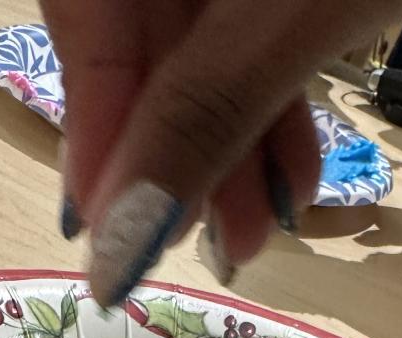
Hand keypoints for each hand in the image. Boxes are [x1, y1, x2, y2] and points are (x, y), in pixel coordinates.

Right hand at [41, 0, 401, 305]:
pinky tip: (298, 170)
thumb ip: (211, 111)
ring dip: (232, 147)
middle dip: (179, 156)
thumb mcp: (315, 3)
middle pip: (144, 37)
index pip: (86, 13)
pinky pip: (256, 27)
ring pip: (202, 43)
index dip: (95, 127)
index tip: (108, 239)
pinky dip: (274, 102)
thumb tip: (122, 240)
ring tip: (265, 230)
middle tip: (214, 248)